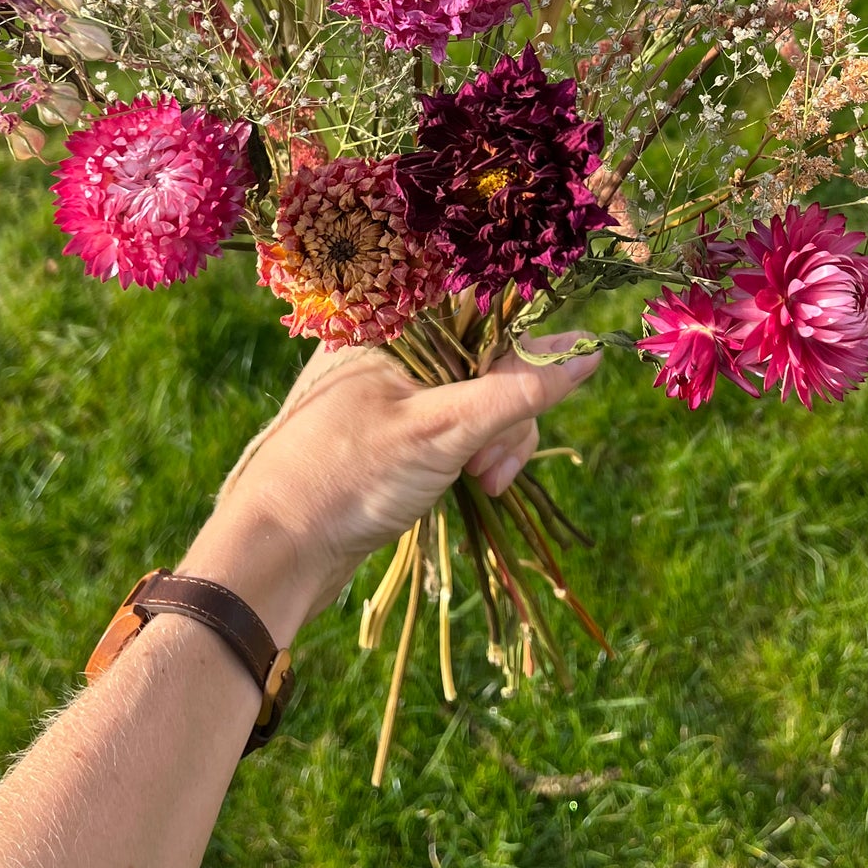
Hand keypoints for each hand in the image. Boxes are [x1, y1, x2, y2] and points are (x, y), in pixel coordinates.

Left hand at [179, 334, 601, 642]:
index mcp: (390, 323)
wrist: (277, 554)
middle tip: (488, 468)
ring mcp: (392, 392)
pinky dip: (470, 455)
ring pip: (476, 400)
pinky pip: (455, 428)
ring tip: (480, 485)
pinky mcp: (394, 433)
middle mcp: (391, 347)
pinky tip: (469, 486)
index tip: (527, 407)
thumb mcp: (442, 431)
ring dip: (492, 444)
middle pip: (486, 361)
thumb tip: (590, 350)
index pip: (484, 314)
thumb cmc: (348, 478)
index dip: (519, 358)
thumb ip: (517, 389)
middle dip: (504, 417)